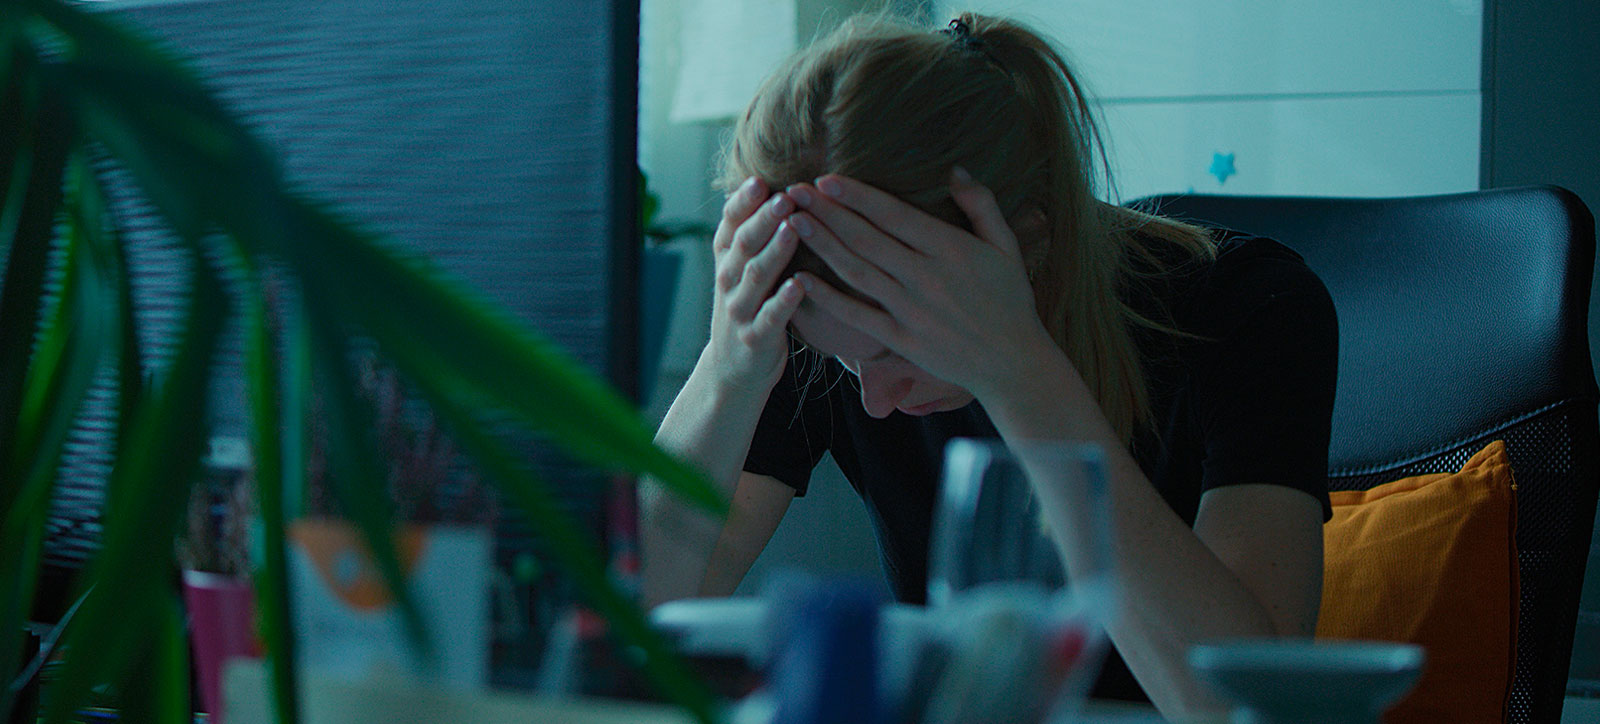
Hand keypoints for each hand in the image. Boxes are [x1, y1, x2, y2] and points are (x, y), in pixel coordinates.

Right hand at [703, 177, 806, 395]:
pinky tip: (799, 285)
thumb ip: (752, 234)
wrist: (734, 369)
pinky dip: (783, 300)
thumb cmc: (749, 306)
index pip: (729, 224)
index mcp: (727, 259)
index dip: (742, 202)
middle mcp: (728, 281)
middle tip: (785, 196)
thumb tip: (771, 184)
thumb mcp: (742, 269)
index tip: (760, 180)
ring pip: (756, 276)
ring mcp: (740, 310)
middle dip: (763, 219)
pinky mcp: (756, 338)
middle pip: (743, 244)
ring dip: (775, 250)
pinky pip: (771, 317)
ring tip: (794, 227)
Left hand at [784, 169, 1055, 397]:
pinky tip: (800, 279)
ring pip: (856, 271)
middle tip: (792, 191)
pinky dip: (827, 298)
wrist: (1013, 363)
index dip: (856, 196)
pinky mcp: (901, 339)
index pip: (893, 214)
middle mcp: (925, 276)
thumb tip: (954, 170)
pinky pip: (857, 315)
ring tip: (791, 222)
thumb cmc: (1011, 300)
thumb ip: (981, 205)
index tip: (825, 178)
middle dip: (826, 212)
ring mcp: (910, 310)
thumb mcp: (1007, 246)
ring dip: (821, 244)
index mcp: (950, 248)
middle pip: (866, 238)